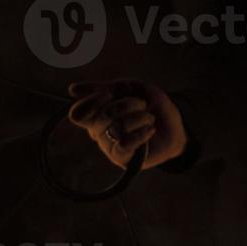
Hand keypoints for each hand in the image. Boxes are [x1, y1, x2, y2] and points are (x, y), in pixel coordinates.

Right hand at [67, 79, 188, 168]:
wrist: (174, 125)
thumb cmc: (150, 106)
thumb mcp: (130, 88)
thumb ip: (104, 87)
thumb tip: (71, 89)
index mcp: (96, 114)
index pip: (78, 113)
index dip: (92, 101)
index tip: (110, 92)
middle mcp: (98, 132)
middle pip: (102, 116)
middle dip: (128, 104)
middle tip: (143, 104)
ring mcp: (110, 147)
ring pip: (116, 129)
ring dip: (139, 118)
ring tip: (150, 118)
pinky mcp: (124, 159)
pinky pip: (124, 145)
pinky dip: (140, 134)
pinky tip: (150, 130)